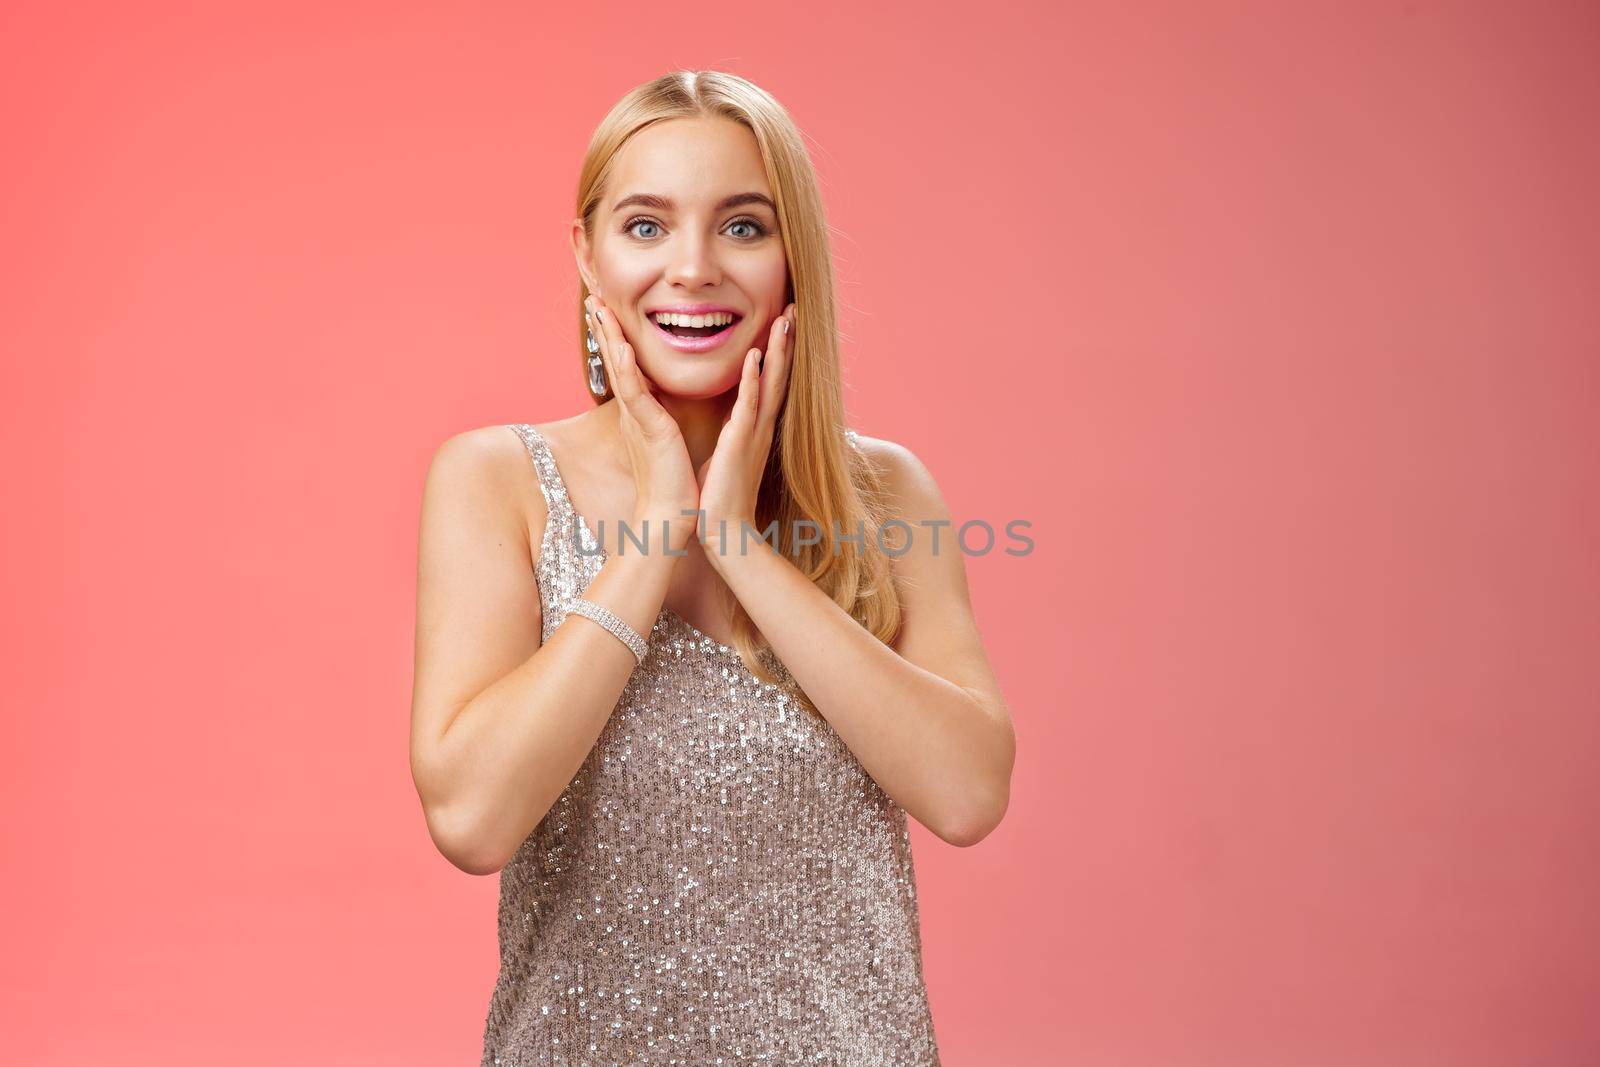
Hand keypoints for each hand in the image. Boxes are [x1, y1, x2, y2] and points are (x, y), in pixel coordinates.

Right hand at [587, 295, 698, 552]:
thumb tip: (663, 400)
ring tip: (598, 307)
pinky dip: (627, 370)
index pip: (624, 363)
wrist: (672, 516)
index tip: (605, 304)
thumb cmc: (672, 481)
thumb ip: (661, 415)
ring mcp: (638, 419)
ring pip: (618, 369)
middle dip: (603, 325)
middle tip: (591, 291)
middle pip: (613, 358)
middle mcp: (633, 410)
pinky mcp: (649, 430)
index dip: (613, 333)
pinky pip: (635, 395)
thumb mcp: (666, 437)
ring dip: (608, 337)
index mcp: (640, 410)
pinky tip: (622, 347)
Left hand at [695, 303, 795, 562]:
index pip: (771, 381)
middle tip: (793, 308)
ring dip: (778, 351)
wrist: (724, 531)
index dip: (779, 351)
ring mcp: (753, 433)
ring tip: (784, 319)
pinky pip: (748, 405)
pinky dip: (753, 380)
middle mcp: (761, 426)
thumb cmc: (721, 497)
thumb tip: (731, 422)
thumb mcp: (728, 455)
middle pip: (779, 375)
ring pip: (770, 383)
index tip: (783, 322)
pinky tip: (755, 356)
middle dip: (786, 341)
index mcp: (755, 427)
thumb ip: (733, 434)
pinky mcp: (740, 443)